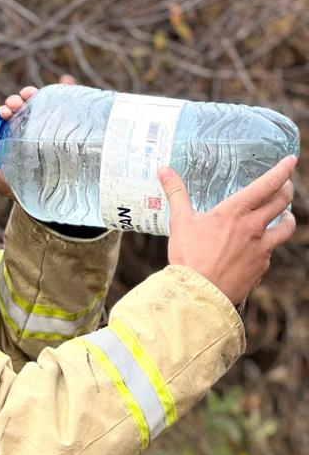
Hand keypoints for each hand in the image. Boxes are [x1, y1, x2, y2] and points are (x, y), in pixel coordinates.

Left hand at [0, 75, 75, 199]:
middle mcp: (30, 127)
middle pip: (21, 108)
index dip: (5, 111)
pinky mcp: (69, 122)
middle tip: (14, 105)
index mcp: (15, 137)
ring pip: (40, 102)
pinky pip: (68, 103)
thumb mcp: (13, 188)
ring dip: (33, 94)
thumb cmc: (30, 190)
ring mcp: (50, 123)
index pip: (9, 119)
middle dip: (16, 101)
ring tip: (29, 94)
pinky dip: (67, 88)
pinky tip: (67, 82)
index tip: (4, 112)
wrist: (59, 196)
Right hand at [158, 155, 296, 305]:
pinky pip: (271, 251)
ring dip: (287, 217)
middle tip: (284, 185)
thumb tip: (164, 170)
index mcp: (235, 211)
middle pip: (282, 201)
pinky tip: (259, 247)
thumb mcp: (180, 221)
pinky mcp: (262, 267)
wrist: (198, 294)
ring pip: (287, 227)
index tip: (290, 160)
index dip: (283, 169)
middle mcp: (254, 227)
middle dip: (286, 189)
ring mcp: (262, 248)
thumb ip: (176, 193)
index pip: (268, 184)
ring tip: (284, 216)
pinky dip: (268, 245)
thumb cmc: (188, 257)